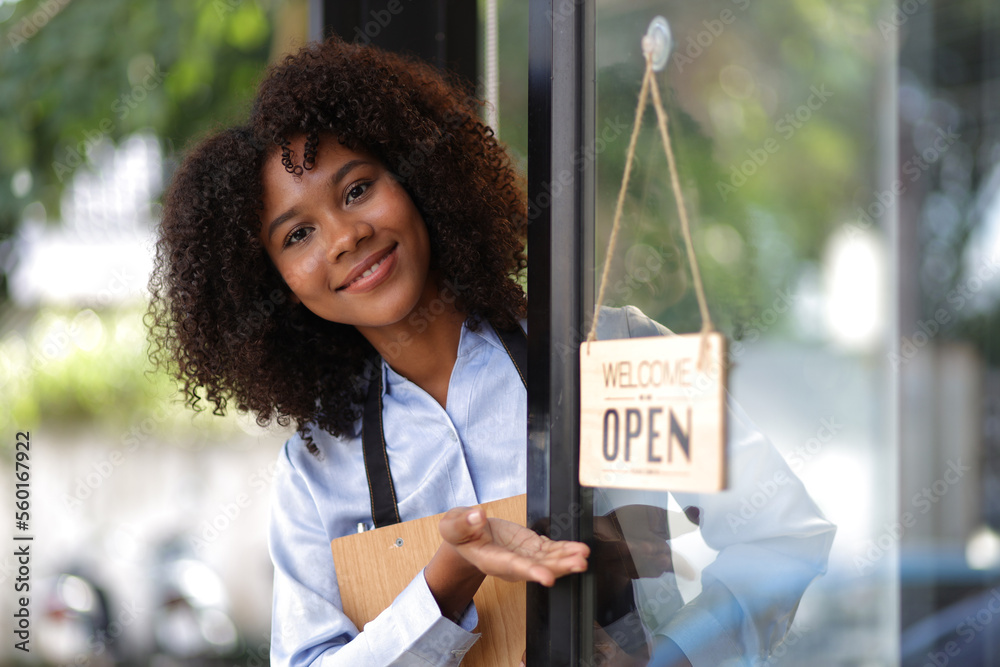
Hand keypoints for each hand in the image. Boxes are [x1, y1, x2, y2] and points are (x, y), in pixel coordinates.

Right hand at [439, 506, 589, 586]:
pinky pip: (550, 550)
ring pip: (548, 561)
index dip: (532, 572)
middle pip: (538, 568)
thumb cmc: (459, 533)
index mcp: (491, 559)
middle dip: (559, 567)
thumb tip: (476, 516)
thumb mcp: (453, 525)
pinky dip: (565, 549)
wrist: (468, 536)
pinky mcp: (531, 547)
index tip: (548, 577)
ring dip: (567, 559)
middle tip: (579, 564)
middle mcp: (510, 563)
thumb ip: (463, 522)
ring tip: (584, 556)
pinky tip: (579, 549)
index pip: (514, 567)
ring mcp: (523, 556)